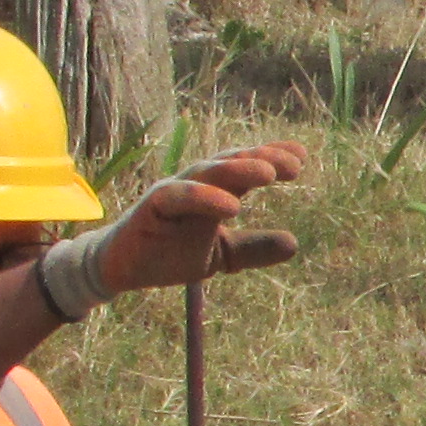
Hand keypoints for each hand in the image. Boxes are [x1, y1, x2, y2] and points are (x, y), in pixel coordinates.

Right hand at [98, 142, 309, 298]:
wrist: (122, 268)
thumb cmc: (170, 252)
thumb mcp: (221, 254)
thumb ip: (253, 248)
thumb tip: (294, 243)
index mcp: (215, 190)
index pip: (246, 166)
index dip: (272, 157)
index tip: (302, 157)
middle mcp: (196, 184)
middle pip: (231, 163)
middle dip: (262, 159)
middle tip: (293, 165)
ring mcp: (172, 191)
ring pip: (207, 172)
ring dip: (238, 169)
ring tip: (268, 174)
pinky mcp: (151, 206)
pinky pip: (178, 195)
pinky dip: (204, 197)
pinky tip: (231, 206)